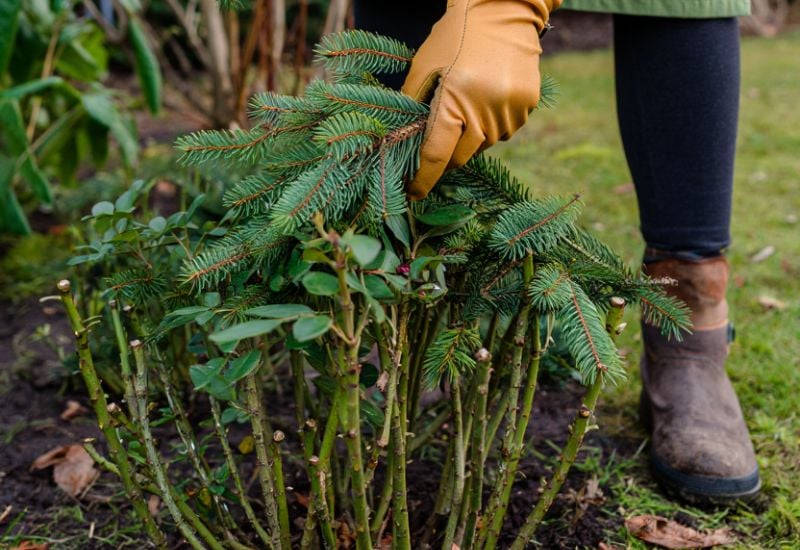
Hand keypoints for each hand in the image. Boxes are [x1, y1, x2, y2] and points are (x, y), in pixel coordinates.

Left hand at [402, 0, 558, 199]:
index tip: (414, 194)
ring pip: (483, 145)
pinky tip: (486, 99)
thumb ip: (412, 104)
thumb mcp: (424, 66)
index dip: (423, 178)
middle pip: (460, 156)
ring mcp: (509, 111)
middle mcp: (484, 111)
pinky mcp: (526, 107)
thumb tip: (402, 140)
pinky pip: (504, 130)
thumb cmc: (455, 36)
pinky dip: (491, 124)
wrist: (503, 10)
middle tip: (437, 143)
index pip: (436, 154)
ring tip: (466, 107)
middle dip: (446, 155)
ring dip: (470, 137)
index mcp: (454, 100)